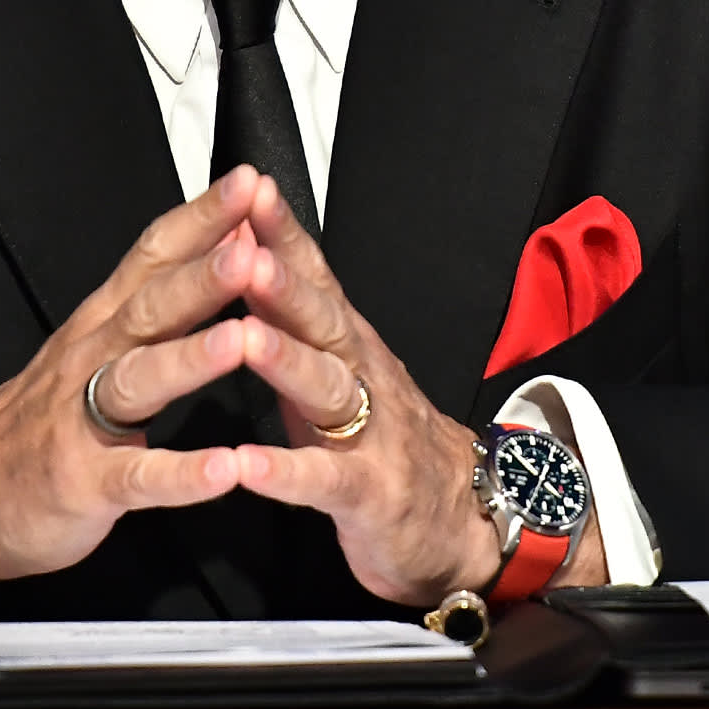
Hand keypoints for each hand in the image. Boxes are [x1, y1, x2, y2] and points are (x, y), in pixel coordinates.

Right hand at [0, 173, 271, 606]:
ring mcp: (84, 420)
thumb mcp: (94, 342)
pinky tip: (225, 470)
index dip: (200, 216)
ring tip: (240, 340)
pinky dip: (182, 475)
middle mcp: (92, 359)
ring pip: (140, 380)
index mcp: (103, 322)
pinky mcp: (85, 483)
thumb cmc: (43, 414)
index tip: (249, 181)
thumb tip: (225, 239)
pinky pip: (137, 476)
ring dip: (192, 358)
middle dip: (203, 275)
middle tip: (253, 247)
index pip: (154, 255)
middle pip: (150, 307)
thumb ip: (156, 298)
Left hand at [219, 174, 609, 602]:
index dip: (284, 232)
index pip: (316, 275)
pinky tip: (246, 465)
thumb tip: (246, 249)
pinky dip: (285, 472)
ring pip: (329, 389)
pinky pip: (326, 480)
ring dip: (286, 360)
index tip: (248, 189)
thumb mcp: (341, 368)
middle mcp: (364, 375)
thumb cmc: (384, 438)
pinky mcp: (370, 493)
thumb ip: (299, 318)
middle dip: (285, 283)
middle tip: (245, 251)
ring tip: (245, 338)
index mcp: (348, 342)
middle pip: (324, 320)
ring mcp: (371, 434)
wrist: (463, 519)